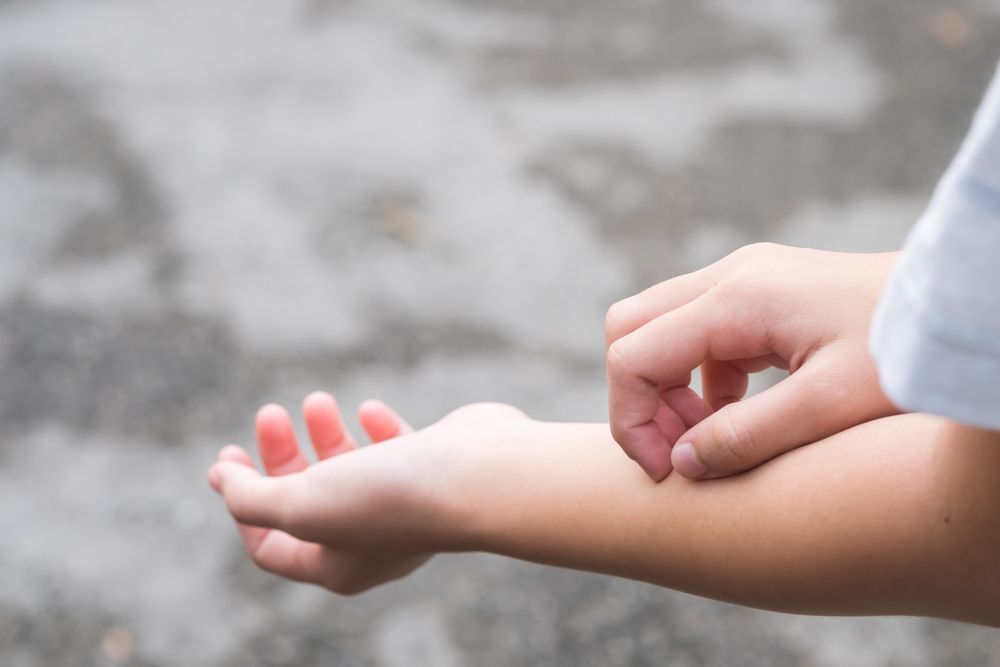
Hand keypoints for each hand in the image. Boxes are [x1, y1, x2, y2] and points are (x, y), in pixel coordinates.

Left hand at [207, 394, 529, 593]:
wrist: (478, 475)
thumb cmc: (389, 498)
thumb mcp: (303, 505)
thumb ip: (253, 497)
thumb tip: (222, 481)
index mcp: (337, 566)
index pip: (271, 546)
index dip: (239, 504)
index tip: (228, 459)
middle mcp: (370, 541)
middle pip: (306, 500)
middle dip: (281, 456)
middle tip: (269, 414)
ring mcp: (405, 504)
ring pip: (349, 468)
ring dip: (324, 432)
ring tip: (317, 400)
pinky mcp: (432, 469)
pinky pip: (394, 447)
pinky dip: (376, 426)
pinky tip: (371, 409)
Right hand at [605, 243, 898, 480]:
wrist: (960, 306)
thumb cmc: (904, 352)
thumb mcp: (831, 406)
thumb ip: (748, 436)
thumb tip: (680, 465)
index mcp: (737, 299)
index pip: (632, 354)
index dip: (631, 420)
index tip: (664, 471)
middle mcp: (729, 276)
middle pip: (629, 329)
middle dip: (638, 398)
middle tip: (678, 452)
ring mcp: (742, 279)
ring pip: (656, 328)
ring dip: (665, 388)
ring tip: (707, 439)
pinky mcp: (757, 293)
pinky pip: (696, 334)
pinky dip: (695, 379)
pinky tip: (735, 414)